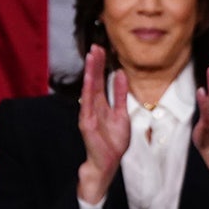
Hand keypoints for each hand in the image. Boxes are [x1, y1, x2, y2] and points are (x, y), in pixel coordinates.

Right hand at [76, 45, 129, 202]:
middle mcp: (92, 106)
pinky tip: (90, 79)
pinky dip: (89, 91)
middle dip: (95, 64)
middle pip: (94, 81)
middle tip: (96, 46)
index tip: (102, 49)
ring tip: (92, 57)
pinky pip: (88, 104)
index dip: (101, 65)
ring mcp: (88, 114)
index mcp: (101, 104)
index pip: (100, 81)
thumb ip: (120, 95)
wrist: (107, 162)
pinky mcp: (86, 123)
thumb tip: (121, 75)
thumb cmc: (113, 141)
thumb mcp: (122, 114)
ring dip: (91, 72)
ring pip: (90, 89)